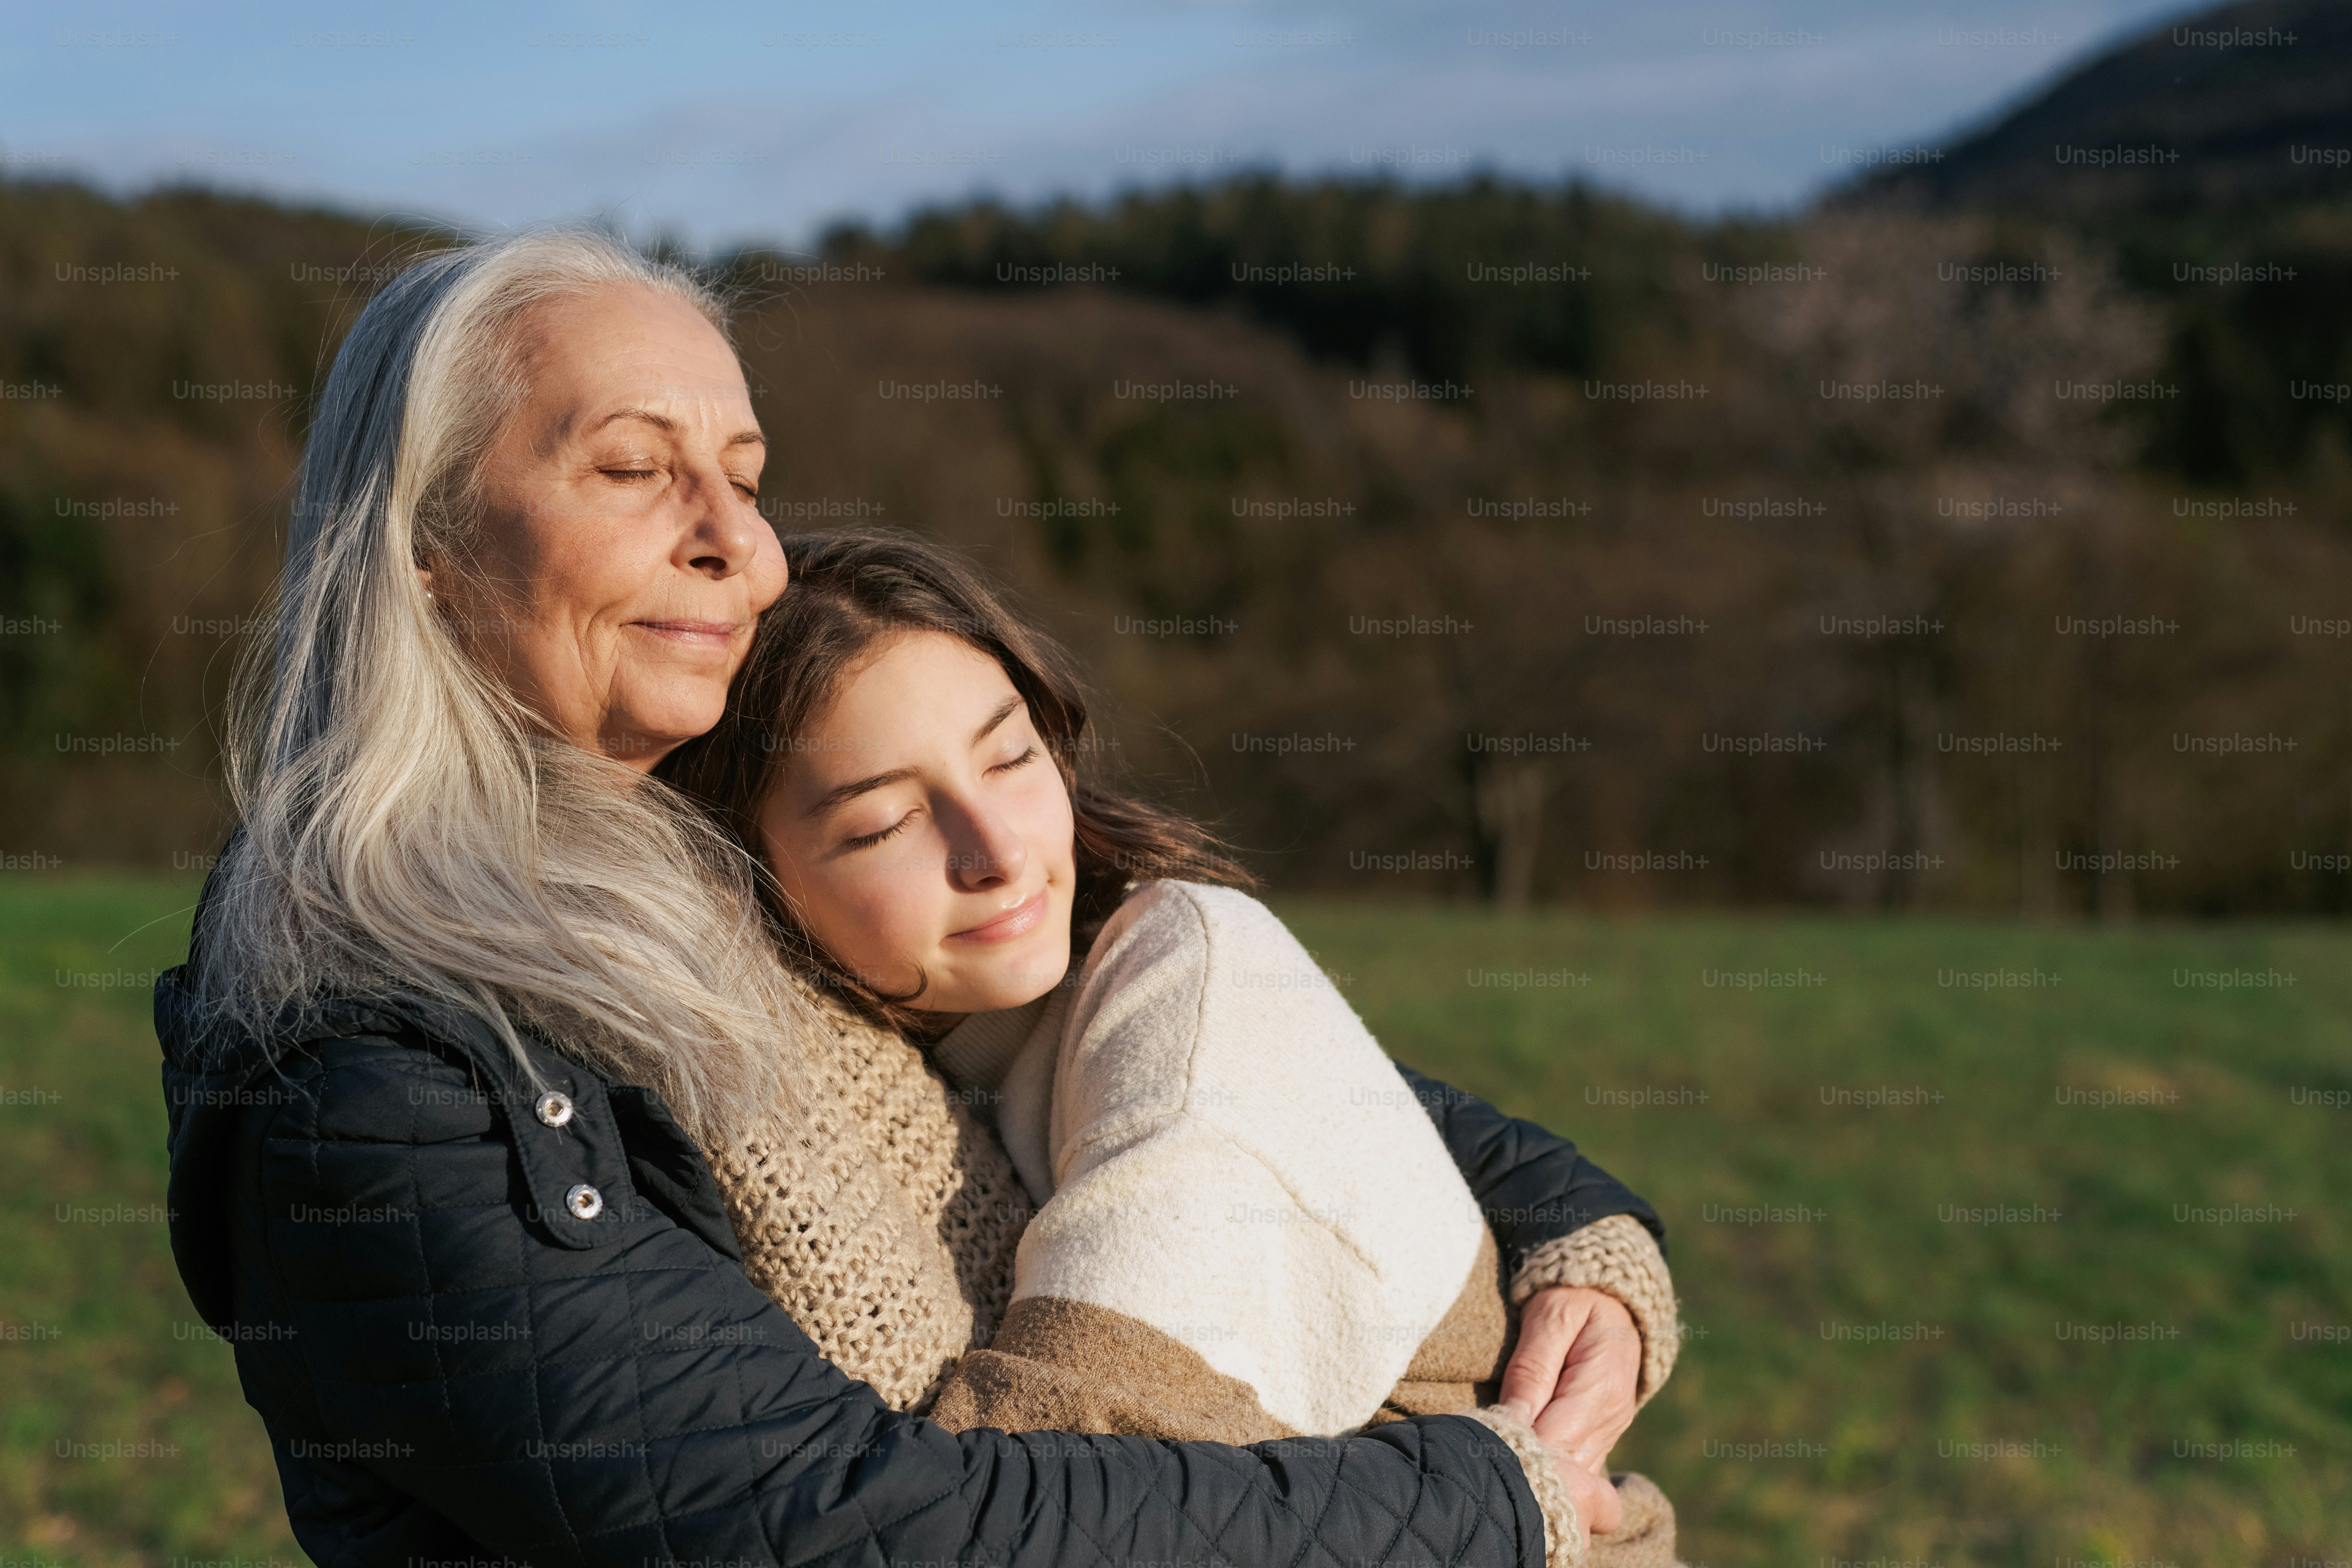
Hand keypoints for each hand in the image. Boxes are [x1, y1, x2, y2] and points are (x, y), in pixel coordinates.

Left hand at [1499, 1285, 1641, 1535]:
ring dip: (1535, 1467)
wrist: (1614, 1298)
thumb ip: (1531, 1367)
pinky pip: (1576, 1466)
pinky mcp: (1602, 1436)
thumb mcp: (1550, 1317)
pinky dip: (1550, 1466)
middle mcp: (1611, 1419)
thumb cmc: (1575, 1298)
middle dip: (1523, 1463)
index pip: (1555, 1440)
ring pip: (1571, 1474)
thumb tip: (1514, 1417)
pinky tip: (1521, 1455)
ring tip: (1496, 1453)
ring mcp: (1610, 1431)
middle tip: (1480, 1450)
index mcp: (1601, 1389)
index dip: (1518, 1447)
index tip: (1482, 1442)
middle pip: (1564, 1465)